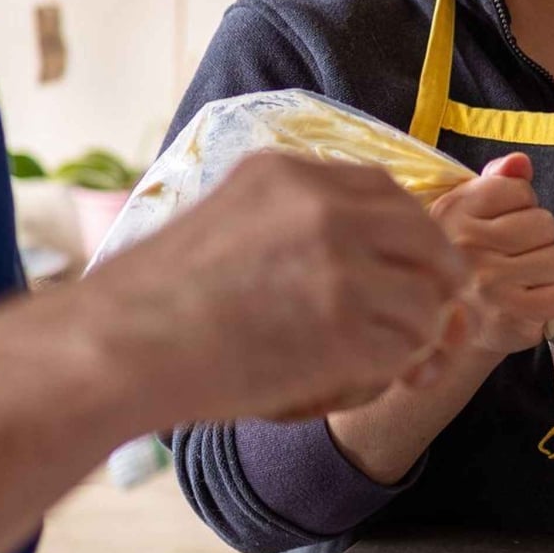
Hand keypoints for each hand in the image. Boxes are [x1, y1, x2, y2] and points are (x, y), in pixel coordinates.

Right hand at [114, 152, 467, 422]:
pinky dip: (388, 371)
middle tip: (423, 316)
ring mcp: (340, 264)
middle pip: (425, 238)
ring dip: (408, 334)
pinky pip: (404, 350)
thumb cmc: (155, 298)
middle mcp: (325, 207)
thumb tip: (353, 246)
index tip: (407, 265)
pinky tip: (349, 379)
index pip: (387, 192)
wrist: (121, 346)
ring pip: (425, 300)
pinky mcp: (345, 326)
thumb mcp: (224, 217)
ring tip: (369, 356)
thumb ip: (288, 217)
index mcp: (291, 174)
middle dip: (432, 280)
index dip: (408, 234)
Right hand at [427, 153, 553, 355]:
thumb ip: (498, 180)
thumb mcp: (470, 211)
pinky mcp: (511, 317)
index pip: (520, 191)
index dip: (523, 205)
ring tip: (534, 273)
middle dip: (541, 236)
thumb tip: (520, 162)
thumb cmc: (467, 259)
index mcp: (456, 211)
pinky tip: (547, 292)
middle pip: (544, 223)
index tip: (506, 222)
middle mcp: (469, 246)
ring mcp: (490, 283)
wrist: (448, 325)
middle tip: (521, 252)